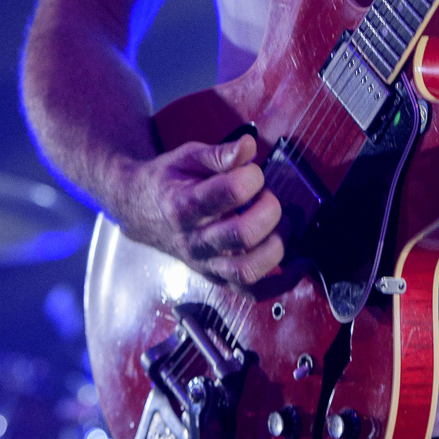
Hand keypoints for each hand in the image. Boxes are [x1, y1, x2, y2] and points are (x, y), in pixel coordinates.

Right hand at [114, 132, 283, 284]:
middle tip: (267, 196)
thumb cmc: (168, 181)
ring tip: (280, 223)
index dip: (251, 177)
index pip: (227, 193)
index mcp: (183, 206)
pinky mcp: (217, 278)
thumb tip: (249, 146)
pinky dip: (282, 282)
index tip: (253, 170)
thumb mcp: (187, 157)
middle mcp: (194, 241)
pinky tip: (299, 263)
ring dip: (277, 245)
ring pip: (248, 270)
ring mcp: (206, 264)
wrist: (139, 210)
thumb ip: (219, 154)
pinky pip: (253, 292)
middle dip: (269, 209)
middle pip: (242, 236)